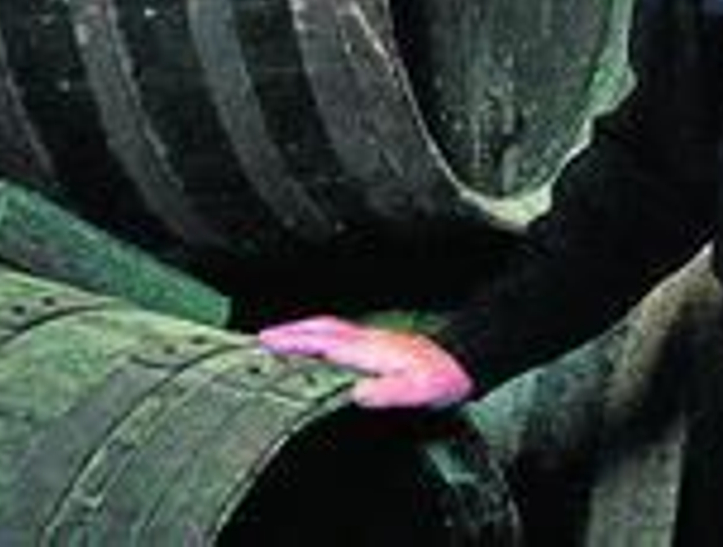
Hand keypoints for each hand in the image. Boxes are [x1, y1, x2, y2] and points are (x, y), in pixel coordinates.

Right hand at [258, 316, 474, 408]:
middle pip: (321, 329)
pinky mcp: (376, 345)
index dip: (294, 342)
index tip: (266, 343)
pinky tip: (314, 348)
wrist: (462, 363)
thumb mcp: (417, 391)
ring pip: (329, 330)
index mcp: (369, 349)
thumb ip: (388, 392)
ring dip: (302, 331)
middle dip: (289, 331)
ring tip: (277, 340)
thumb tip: (356, 393)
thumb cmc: (440, 379)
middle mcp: (366, 340)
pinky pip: (338, 336)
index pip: (324, 342)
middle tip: (259, 339)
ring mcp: (371, 339)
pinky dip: (318, 337)